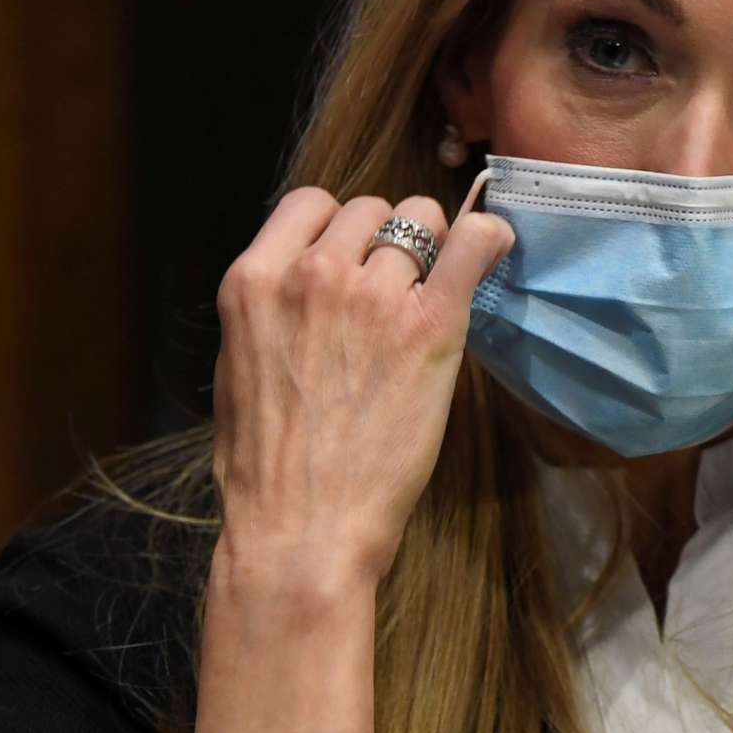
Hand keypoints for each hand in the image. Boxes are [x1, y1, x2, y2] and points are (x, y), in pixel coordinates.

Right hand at [208, 180, 513, 590]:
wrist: (302, 528)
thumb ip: (275, 308)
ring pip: (422, 220)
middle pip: (372, 208)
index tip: (354, 258)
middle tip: (396, 292)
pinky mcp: (429, 323)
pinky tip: (491, 251)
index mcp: (253, 281)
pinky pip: (474, 242)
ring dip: (432, 250)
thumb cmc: (267, 465)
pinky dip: (488, 239)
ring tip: (431, 296)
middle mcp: (312, 274)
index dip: (339, 226)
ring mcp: (373, 295)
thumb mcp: (241, 366)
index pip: (311, 203)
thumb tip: (308, 278)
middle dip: (387, 240)